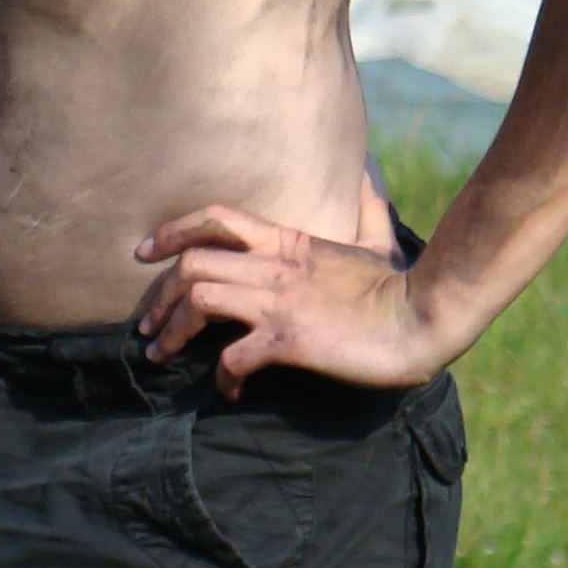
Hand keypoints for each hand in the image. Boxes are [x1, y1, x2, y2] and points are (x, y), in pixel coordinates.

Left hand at [134, 201, 446, 396]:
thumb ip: (365, 209)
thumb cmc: (400, 285)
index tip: (144, 252)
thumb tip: (368, 177)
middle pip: (190, 265)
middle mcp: (274, 266)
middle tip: (148, 326)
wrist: (424, 315)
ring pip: (197, 301)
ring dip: (172, 331)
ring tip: (161, 355)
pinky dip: (222, 377)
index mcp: (288, 241)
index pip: (215, 220)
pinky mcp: (287, 339)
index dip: (172, 232)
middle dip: (158, 296)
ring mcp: (278, 302)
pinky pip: (232, 357)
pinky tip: (231, 391)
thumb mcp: (377, 238)